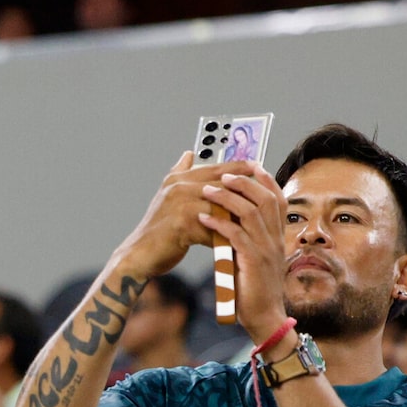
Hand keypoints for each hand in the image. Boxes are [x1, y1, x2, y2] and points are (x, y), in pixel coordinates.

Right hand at [116, 153, 253, 283]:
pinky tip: (239, 242)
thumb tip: (189, 153)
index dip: (240, 167)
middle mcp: (178, 187)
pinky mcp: (182, 224)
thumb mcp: (167, 195)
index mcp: (178, 178)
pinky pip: (213, 228)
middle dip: (246, 191)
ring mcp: (179, 204)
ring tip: (257, 223)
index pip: (216, 167)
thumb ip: (180, 173)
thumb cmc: (159, 229)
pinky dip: (227, 236)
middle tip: (267, 196)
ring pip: (221, 207)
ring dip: (239, 216)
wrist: (139, 254)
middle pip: (223, 184)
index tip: (260, 167)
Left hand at [197, 159, 290, 346]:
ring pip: (251, 212)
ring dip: (227, 198)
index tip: (249, 165)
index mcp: (278, 236)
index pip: (278, 199)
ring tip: (207, 190)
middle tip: (223, 174)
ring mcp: (267, 250)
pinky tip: (203, 218)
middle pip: (265, 198)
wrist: (264, 318)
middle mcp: (276, 239)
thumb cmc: (254, 288)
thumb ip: (246, 237)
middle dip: (244, 182)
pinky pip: (236, 236)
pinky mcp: (254, 263)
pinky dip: (219, 224)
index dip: (265, 179)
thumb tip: (229, 218)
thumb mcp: (254, 257)